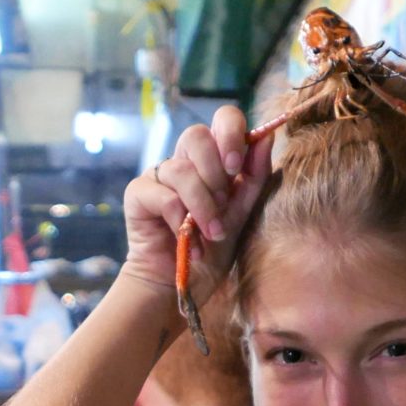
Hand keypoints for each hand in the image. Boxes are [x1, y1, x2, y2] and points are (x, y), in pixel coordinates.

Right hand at [119, 105, 276, 296]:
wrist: (182, 286)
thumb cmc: (213, 251)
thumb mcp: (242, 215)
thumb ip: (254, 178)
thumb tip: (267, 138)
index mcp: (213, 159)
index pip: (222, 120)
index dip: (231, 134)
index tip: (236, 166)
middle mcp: (184, 161)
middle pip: (196, 134)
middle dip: (214, 170)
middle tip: (223, 201)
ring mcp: (159, 176)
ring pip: (181, 169)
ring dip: (202, 205)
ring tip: (212, 233)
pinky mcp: (138, 194)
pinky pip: (163, 196)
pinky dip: (181, 222)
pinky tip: (190, 244)